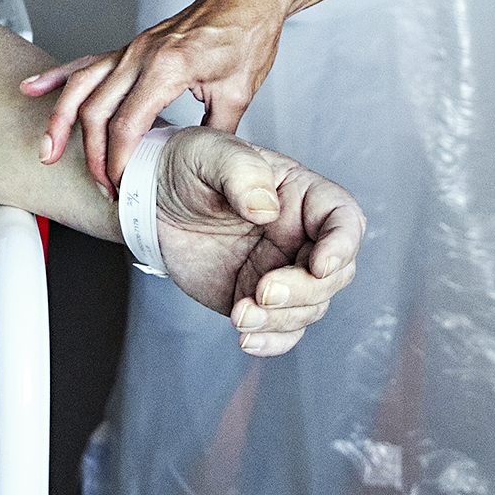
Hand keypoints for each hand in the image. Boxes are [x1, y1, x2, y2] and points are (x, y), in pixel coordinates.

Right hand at [22, 0, 289, 192]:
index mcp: (168, 67)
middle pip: (96, 110)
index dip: (118, 160)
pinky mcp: (130, 47)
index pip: (127, 124)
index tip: (120, 184)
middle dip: (91, 154)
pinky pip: (86, 63)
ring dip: (60, 121)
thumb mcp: (238, 94)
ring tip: (47, 150)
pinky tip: (34, 88)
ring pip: (81, 86)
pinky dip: (57, 77)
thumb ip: (214, 132)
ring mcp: (132, 48)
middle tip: (101, 184)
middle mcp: (141, 55)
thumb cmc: (246, 37)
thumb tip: (200, 164)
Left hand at [144, 128, 363, 355]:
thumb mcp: (209, 152)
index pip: (344, 220)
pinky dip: (271, 341)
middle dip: (305, 291)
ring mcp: (283, 270)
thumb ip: (241, 172)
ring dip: (281, 319)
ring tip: (240, 314)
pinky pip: (281, 329)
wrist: (151, 201)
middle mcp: (301, 236)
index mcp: (301, 195)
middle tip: (263, 291)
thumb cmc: (188, 166)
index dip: (342, 245)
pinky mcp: (258, 299)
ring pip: (310, 307)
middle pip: (334, 274)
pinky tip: (246, 339)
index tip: (320, 265)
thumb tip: (266, 208)